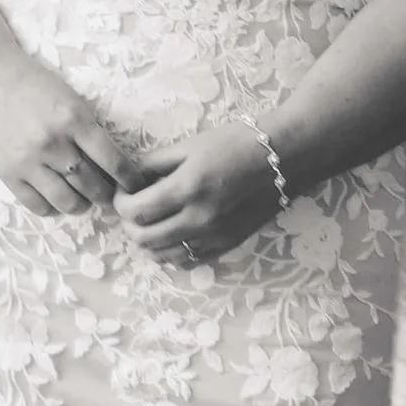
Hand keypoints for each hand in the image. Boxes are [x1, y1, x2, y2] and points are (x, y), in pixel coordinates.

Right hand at [0, 58, 136, 218]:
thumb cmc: (33, 84)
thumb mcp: (71, 99)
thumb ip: (89, 130)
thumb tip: (113, 167)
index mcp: (74, 119)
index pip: (114, 161)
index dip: (130, 180)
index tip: (137, 188)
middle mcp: (53, 143)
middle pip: (93, 186)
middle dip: (107, 196)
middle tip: (110, 196)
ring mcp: (28, 161)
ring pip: (68, 202)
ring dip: (82, 205)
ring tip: (83, 200)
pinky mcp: (8, 173)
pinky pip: (38, 205)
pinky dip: (52, 208)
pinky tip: (56, 199)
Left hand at [114, 124, 286, 267]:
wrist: (285, 158)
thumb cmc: (237, 143)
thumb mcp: (189, 145)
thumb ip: (154, 164)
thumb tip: (129, 180)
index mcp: (188, 188)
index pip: (136, 212)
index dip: (120, 203)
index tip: (125, 192)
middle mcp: (201, 219)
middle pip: (144, 240)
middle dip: (130, 224)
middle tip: (135, 207)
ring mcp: (215, 237)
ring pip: (163, 256)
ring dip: (149, 241)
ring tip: (153, 220)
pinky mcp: (228, 245)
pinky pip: (188, 261)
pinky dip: (172, 252)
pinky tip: (173, 233)